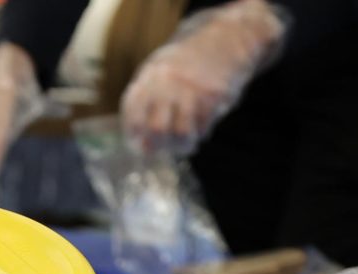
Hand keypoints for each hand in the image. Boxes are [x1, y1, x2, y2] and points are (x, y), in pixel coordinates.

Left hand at [121, 0, 288, 154]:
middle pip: (156, 129)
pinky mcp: (213, 96)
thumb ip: (146, 106)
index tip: (143, 145)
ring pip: (181, 134)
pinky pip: (203, 128)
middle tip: (166, 146)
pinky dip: (201, 133)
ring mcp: (191, 89)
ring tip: (185, 143)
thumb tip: (143, 149)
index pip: (133, 116)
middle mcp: (167, 82)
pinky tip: (201, 126)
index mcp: (149, 76)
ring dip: (183, 145)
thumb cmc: (186, 65)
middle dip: (161, 146)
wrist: (224, 40)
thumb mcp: (158, 75)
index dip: (135, 137)